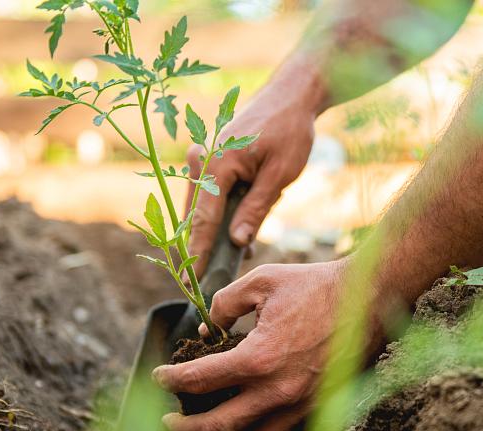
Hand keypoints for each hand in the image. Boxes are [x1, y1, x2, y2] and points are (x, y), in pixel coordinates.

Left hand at [151, 260, 358, 430]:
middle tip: (168, 421)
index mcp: (259, 359)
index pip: (198, 380)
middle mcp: (277, 392)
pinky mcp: (317, 410)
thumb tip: (207, 329)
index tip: (159, 375)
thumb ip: (224, 303)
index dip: (170, 379)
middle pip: (216, 427)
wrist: (371, 298)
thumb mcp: (262, 281)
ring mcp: (299, 406)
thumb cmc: (316, 285)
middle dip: (183, 428)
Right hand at [186, 86, 316, 274]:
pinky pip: (209, 195)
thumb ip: (256, 209)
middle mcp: (200, 160)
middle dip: (203, 248)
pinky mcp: (209, 159)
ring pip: (201, 208)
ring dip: (214, 232)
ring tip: (232, 257)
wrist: (291, 95)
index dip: (197, 254)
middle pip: (196, 216)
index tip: (190, 283)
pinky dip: (220, 215)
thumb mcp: (279, 175)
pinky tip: (239, 234)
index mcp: (216, 164)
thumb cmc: (289, 131)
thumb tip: (236, 242)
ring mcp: (202, 158)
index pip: (203, 220)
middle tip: (207, 279)